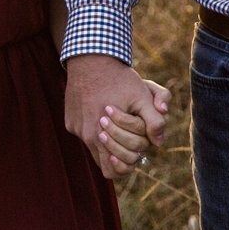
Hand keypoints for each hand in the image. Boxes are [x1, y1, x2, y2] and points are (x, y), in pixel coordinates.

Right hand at [65, 55, 168, 178]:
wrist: (90, 59)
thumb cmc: (119, 78)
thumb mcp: (143, 96)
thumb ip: (154, 121)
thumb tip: (158, 143)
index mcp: (101, 136)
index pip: (113, 170)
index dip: (128, 163)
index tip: (135, 150)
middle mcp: (85, 136)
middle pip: (104, 161)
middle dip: (120, 152)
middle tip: (129, 136)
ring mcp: (76, 128)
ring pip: (94, 147)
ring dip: (108, 141)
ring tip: (117, 125)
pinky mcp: (70, 120)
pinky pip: (84, 133)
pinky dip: (95, 128)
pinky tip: (101, 110)